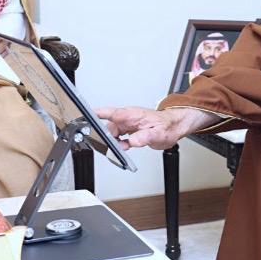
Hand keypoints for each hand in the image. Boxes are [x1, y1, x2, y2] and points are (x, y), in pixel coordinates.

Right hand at [94, 106, 217, 149]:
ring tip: (125, 147)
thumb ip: (144, 137)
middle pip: (109, 126)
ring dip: (114, 142)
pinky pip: (117, 136)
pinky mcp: (128, 130)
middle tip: (116, 146)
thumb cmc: (167, 126)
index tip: (87, 116)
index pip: (112, 113)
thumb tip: (132, 141)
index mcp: (133, 115)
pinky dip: (118, 143)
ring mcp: (127, 123)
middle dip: (107, 137)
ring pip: (112, 133)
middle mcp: (128, 118)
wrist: (173, 127)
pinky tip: (125, 147)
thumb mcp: (158, 133)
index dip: (98, 114)